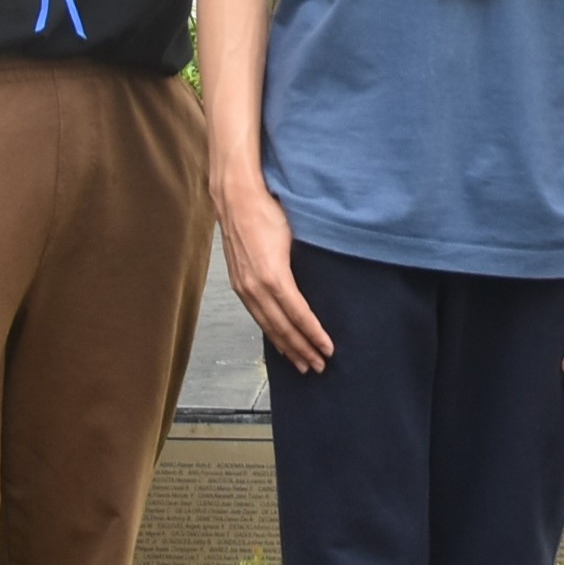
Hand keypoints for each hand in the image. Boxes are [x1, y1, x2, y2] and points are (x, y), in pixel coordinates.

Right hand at [220, 172, 333, 375]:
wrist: (235, 198)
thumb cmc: (267, 211)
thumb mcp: (295, 237)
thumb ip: (307, 263)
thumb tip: (325, 282)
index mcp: (274, 276)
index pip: (299, 315)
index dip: (314, 334)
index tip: (328, 349)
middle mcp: (255, 287)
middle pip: (282, 327)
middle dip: (302, 349)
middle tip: (318, 366)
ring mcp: (244, 287)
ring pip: (268, 326)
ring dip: (286, 346)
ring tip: (301, 363)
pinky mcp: (238, 284)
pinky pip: (256, 316)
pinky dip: (270, 332)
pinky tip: (279, 341)